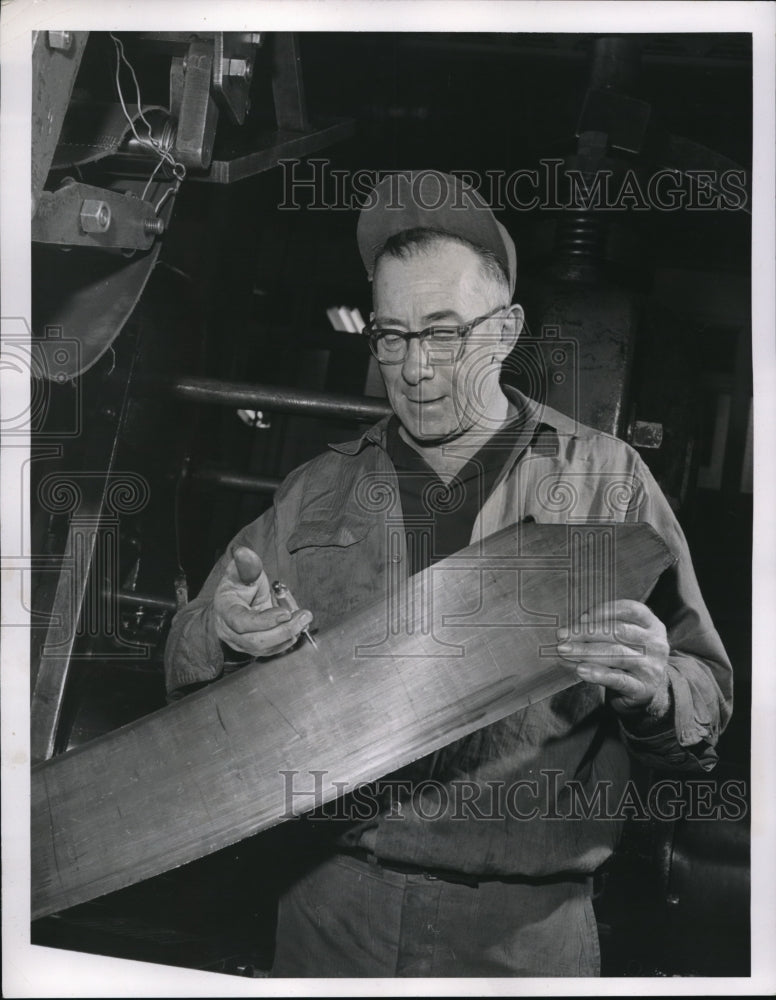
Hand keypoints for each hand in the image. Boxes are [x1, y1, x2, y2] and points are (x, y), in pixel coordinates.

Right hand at [213, 545, 312, 657]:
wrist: (237, 600)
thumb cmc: (239, 585)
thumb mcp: (242, 571)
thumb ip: (246, 564)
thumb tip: (244, 552)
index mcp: (225, 610)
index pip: (241, 622)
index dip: (264, 620)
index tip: (285, 612)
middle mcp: (230, 631)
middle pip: (255, 641)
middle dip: (282, 631)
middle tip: (304, 616)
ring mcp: (242, 642)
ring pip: (265, 649)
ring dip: (289, 635)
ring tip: (304, 618)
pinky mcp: (255, 648)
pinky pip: (272, 651)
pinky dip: (288, 640)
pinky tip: (298, 627)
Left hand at [556, 599, 670, 717]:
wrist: (647, 691)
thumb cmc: (628, 656)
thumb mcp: (624, 638)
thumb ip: (605, 627)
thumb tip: (577, 623)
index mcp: (652, 625)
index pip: (630, 610)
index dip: (604, 610)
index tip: (581, 617)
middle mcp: (656, 644)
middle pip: (619, 632)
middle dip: (586, 632)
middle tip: (562, 636)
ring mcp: (651, 667)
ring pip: (617, 654)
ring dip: (586, 651)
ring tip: (564, 651)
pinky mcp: (643, 688)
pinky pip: (618, 679)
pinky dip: (597, 673)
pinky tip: (580, 670)